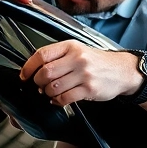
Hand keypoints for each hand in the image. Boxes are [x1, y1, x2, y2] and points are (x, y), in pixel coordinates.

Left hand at [20, 41, 144, 105]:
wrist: (122, 70)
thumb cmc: (96, 62)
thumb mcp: (77, 51)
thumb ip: (58, 57)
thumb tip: (33, 70)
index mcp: (70, 46)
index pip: (42, 55)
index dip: (28, 67)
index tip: (24, 75)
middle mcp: (77, 58)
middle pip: (45, 73)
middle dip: (38, 82)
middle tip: (40, 86)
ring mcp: (84, 74)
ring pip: (53, 87)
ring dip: (48, 93)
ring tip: (51, 92)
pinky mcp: (89, 89)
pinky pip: (65, 98)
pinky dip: (57, 101)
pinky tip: (59, 99)